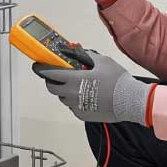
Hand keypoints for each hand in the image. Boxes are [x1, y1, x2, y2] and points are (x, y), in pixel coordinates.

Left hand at [33, 49, 152, 125]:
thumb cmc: (117, 80)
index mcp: (74, 79)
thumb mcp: (102, 61)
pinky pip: (73, 106)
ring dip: (64, 90)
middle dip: (51, 81)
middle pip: (52, 88)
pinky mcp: (82, 114)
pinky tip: (86, 95)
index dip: (42, 70)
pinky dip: (75, 100)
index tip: (37, 67)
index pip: (50, 74)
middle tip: (56, 76)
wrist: (129, 101)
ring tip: (76, 85)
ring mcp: (76, 106)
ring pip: (63, 98)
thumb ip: (86, 56)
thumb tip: (77, 51)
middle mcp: (72, 94)